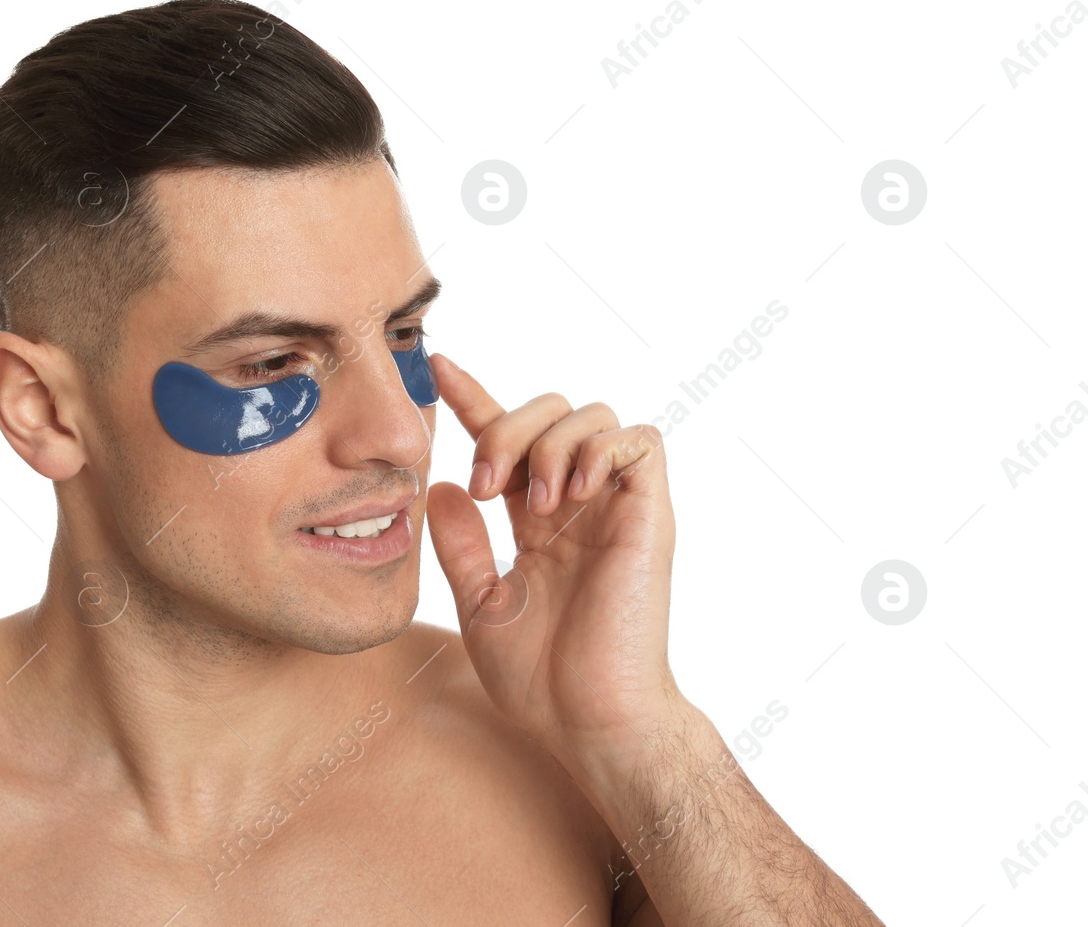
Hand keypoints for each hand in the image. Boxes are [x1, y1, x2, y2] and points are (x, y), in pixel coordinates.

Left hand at [424, 353, 686, 785]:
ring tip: (532, 504)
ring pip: (593, 414)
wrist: (588, 719)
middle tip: (486, 485)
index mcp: (537, 521)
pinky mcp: (650, 514)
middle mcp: (579, 504)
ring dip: (550, 442)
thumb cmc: (541, 678)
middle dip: (506, 427)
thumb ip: (460, 545)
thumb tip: (441, 484)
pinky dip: (600, 448)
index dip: (474, 397)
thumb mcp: (480, 603)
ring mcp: (616, 506)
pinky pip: (641, 440)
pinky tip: (571, 493)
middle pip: (550, 411)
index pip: (508, 439)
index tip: (437, 368)